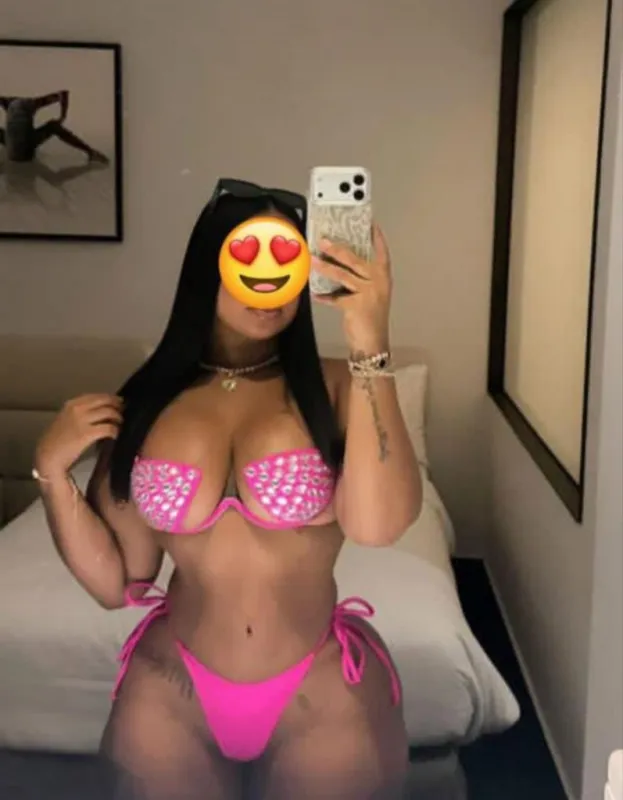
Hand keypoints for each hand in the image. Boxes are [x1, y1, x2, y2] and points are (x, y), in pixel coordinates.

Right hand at [34, 394, 122, 479]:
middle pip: (106, 401)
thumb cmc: (56, 440)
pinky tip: (116, 435)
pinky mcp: (87, 434)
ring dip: (118, 418)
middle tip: (124, 412)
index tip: (118, 402)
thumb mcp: (65, 419)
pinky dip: (115, 431)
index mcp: (72, 404)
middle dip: (117, 406)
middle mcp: (77, 408)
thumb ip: (80, 412)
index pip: (97, 396)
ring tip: (120, 424)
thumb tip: (100, 410)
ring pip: (109, 413)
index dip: (110, 398)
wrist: (47, 456)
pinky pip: (109, 428)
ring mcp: (82, 420)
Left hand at [310, 222, 391, 351]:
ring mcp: (368, 293)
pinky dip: (324, 296)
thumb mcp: (372, 295)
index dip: (375, 236)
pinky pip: (335, 298)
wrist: (373, 343)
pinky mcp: (355, 306)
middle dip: (338, 249)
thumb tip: (339, 263)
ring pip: (343, 275)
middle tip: (323, 240)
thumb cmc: (371, 318)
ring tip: (312, 260)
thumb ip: (361, 279)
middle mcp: (378, 282)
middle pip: (356, 259)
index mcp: (384, 276)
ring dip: (325, 267)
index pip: (381, 251)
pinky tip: (314, 294)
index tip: (368, 221)